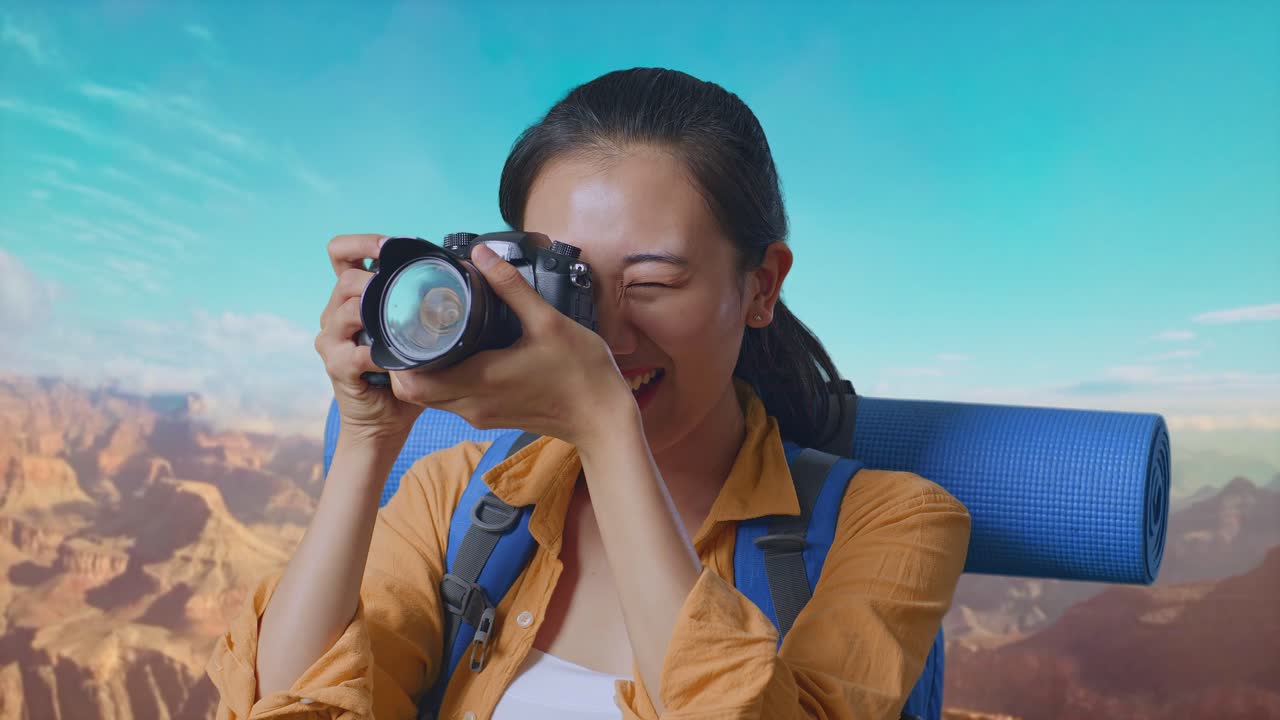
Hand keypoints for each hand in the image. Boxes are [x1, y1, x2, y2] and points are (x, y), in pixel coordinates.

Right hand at [315, 234, 425, 444]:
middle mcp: (335, 314)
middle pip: (346, 279)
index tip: (389, 246)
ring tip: (402, 320)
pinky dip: (379, 354)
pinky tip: (396, 359)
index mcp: (352, 299)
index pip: (341, 255)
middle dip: (376, 278)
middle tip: (406, 285)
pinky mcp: (337, 366)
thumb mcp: (415, 333)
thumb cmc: (403, 374)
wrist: (383, 422)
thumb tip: (468, 279)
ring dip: (377, 310)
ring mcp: (332, 340)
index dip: (361, 243)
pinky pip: (356, 352)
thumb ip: (425, 307)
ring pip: (347, 309)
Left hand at [387, 242, 635, 449]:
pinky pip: (452, 401)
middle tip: (412, 324)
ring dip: (424, 372)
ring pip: (432, 398)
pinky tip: (459, 353)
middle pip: (414, 391)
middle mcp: (473, 404)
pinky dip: (444, 381)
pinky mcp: (490, 417)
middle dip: (406, 360)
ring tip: (432, 335)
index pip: (413, 383)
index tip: (403, 325)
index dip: (399, 357)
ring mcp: (481, 414)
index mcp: (481, 380)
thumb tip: (481, 253)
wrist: (602, 418)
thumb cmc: (581, 373)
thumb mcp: (547, 321)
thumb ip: (510, 286)